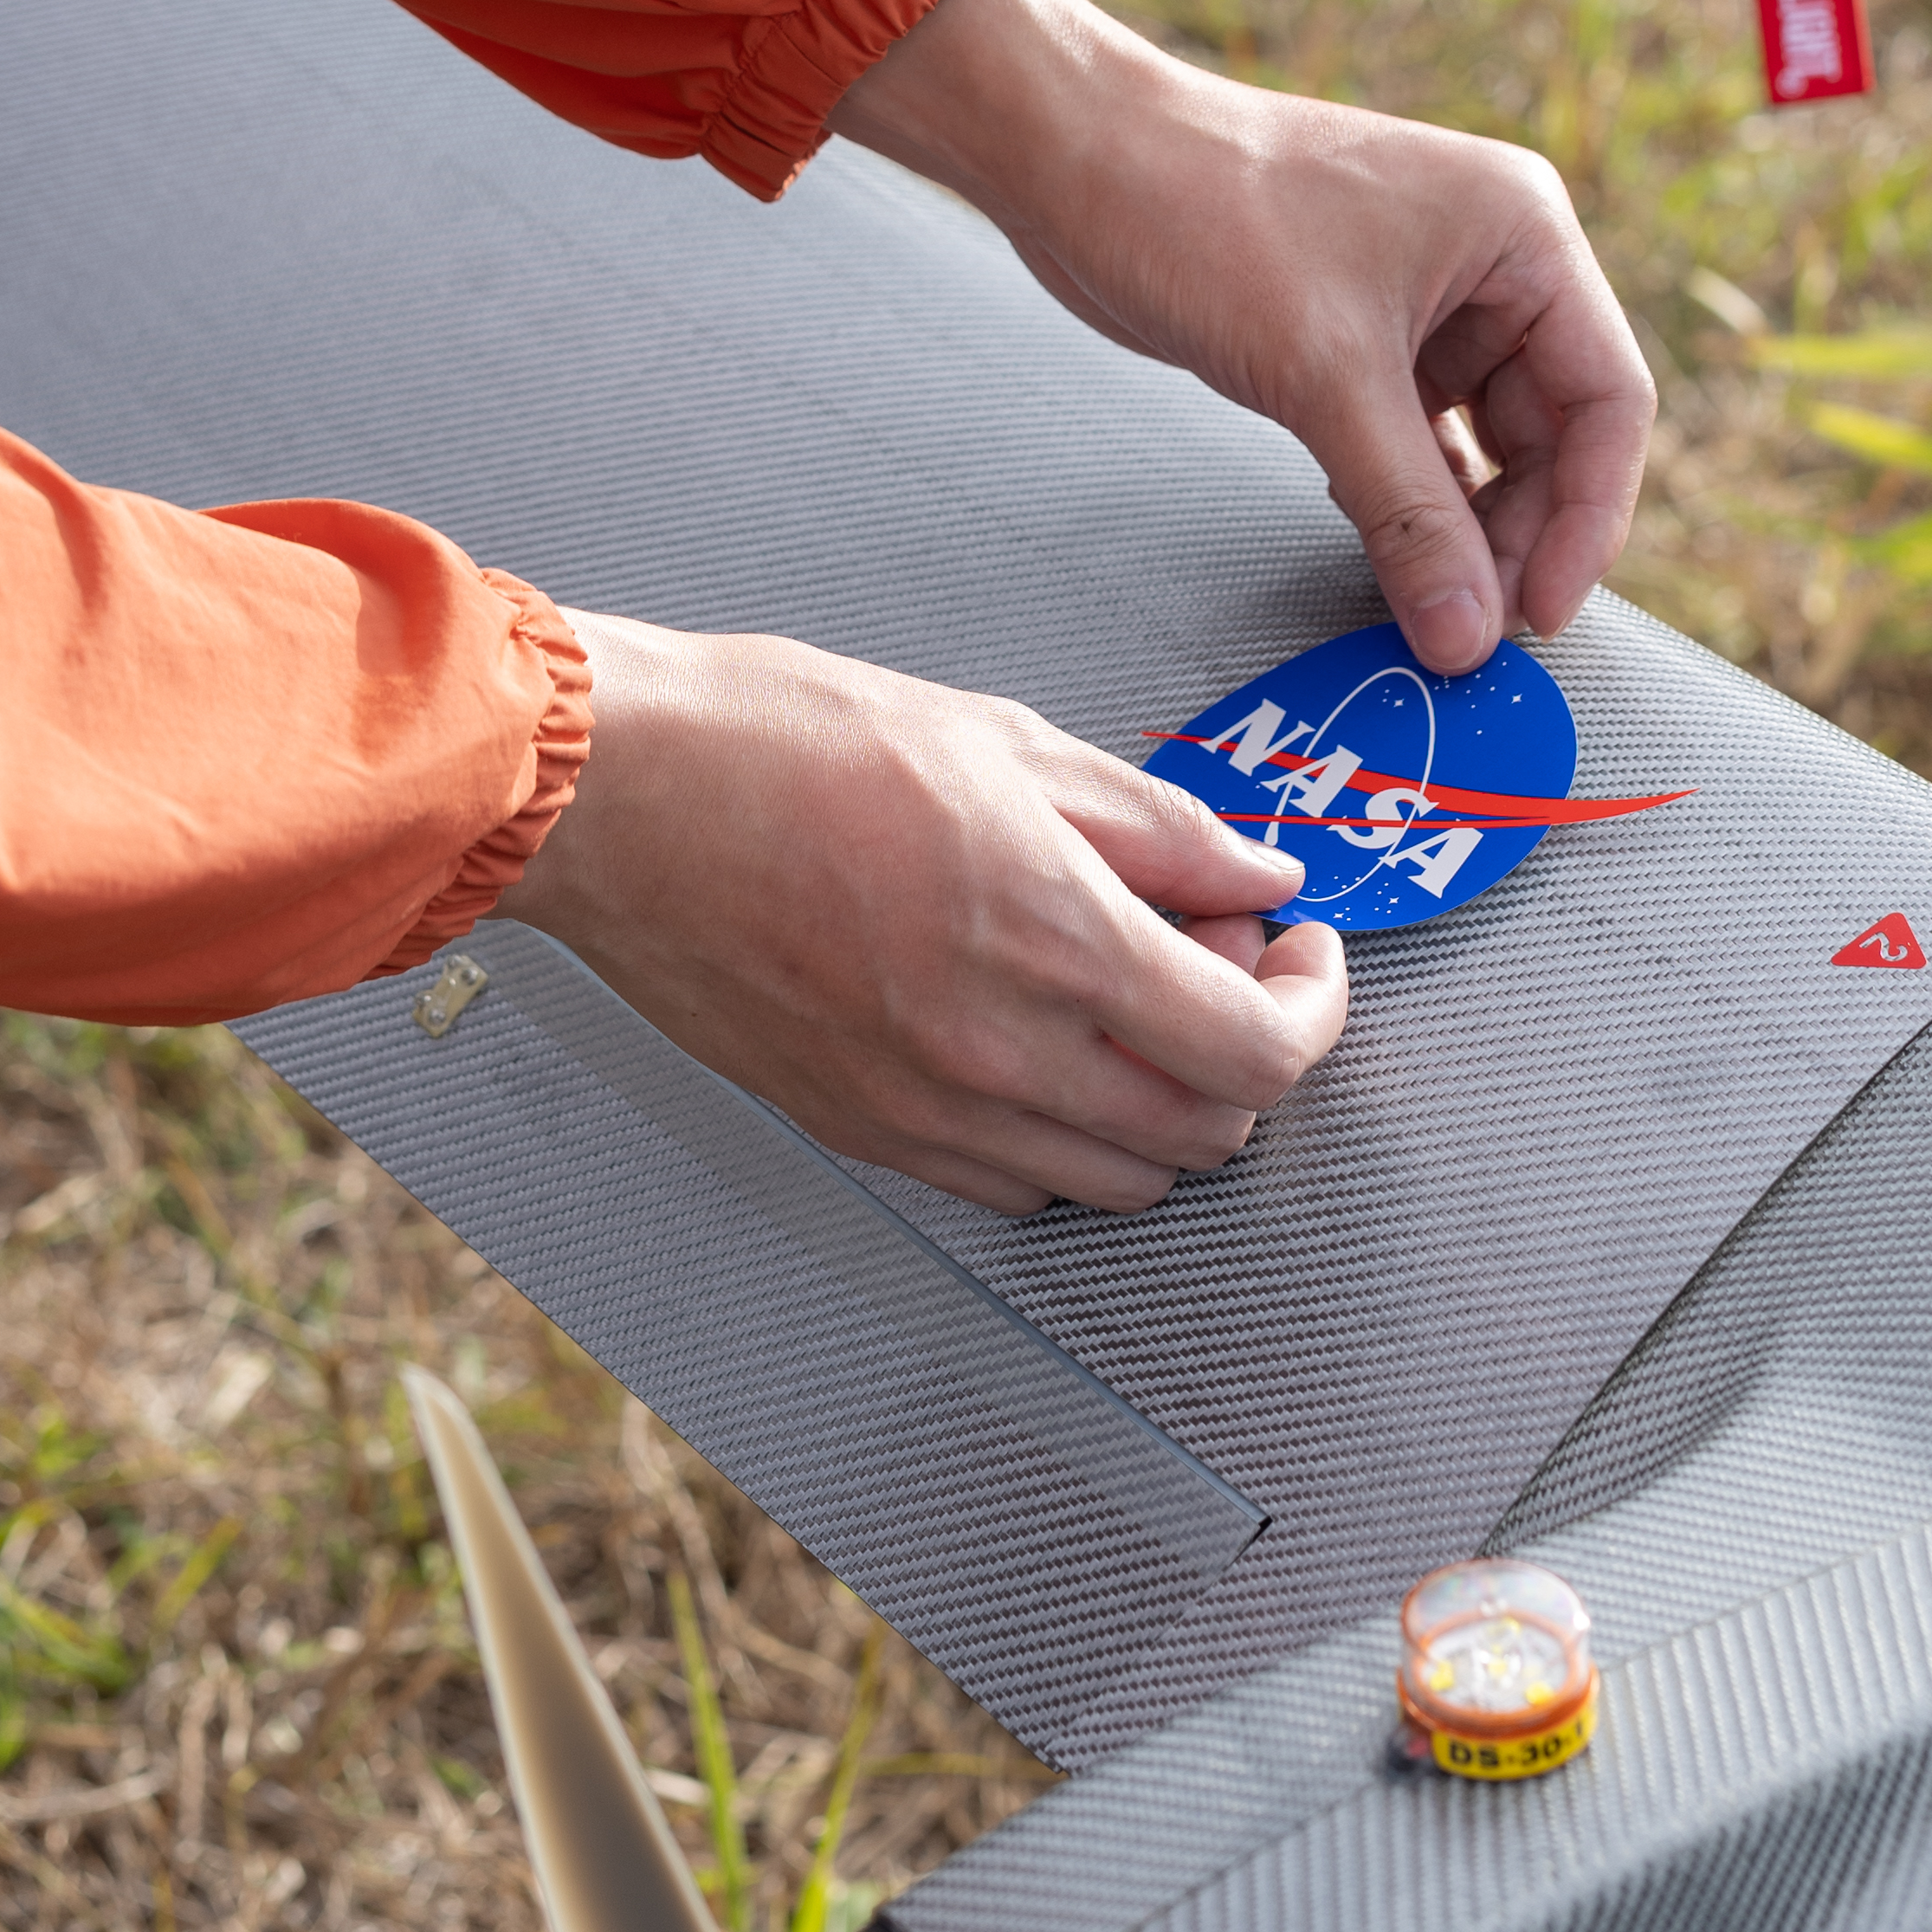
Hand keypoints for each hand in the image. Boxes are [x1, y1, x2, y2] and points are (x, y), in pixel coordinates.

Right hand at [500, 611, 1348, 1212]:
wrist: (619, 796)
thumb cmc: (782, 742)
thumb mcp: (1004, 740)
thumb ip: (1156, 826)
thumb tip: (1258, 874)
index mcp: (1054, 937)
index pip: (1258, 1049)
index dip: (1312, 1006)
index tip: (1300, 951)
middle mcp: (1002, 1051)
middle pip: (1209, 1131)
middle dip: (1248, 1050)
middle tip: (1219, 957)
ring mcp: (930, 1111)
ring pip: (1122, 1180)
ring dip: (1164, 1106)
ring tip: (1129, 999)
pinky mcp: (867, 1134)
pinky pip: (1019, 1190)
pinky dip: (1068, 1141)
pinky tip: (1043, 1045)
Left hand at [833, 0, 1653, 675]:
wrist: (1077, 159)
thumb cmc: (1205, 209)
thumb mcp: (1325, 375)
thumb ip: (1408, 514)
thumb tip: (1468, 635)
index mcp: (1521, 233)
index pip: (1607, 398)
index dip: (1586, 517)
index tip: (1542, 611)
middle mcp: (1488, 258)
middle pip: (1551, 428)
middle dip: (1517, 530)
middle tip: (1472, 624)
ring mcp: (1422, 294)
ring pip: (1481, 441)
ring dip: (1458, 522)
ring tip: (1427, 600)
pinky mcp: (1355, 329)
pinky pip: (1414, 432)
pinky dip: (1404, 492)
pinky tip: (1376, 542)